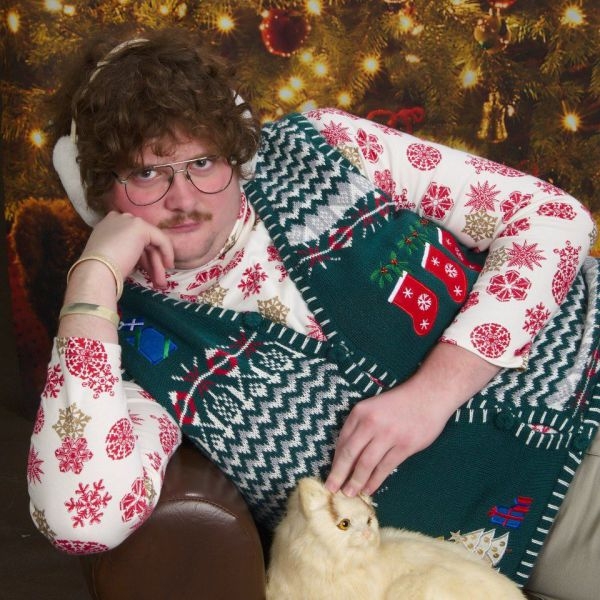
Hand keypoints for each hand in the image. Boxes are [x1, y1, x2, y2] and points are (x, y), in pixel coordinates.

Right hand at [82, 211, 174, 288]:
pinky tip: (167, 266)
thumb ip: (128, 253)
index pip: (132, 240)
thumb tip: (144, 262)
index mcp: (108, 226)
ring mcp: (129, 221)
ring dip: (157, 264)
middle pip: (143, 242)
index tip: (146, 272)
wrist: (96, 270)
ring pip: (151, 243)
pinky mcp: (140, 227)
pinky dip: (166, 253)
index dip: (142, 257)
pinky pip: (160, 240)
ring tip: (161, 283)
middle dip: (151, 263)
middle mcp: (118, 219)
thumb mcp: (115, 258)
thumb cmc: (102, 270)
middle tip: (157, 281)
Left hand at [325, 386, 449, 497]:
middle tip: (331, 489)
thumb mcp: (372, 408)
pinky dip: (375, 480)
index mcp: (360, 412)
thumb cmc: (398, 403)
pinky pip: (385, 467)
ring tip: (349, 493)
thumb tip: (346, 456)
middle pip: (350, 454)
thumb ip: (359, 428)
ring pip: (366, 463)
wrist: (428, 395)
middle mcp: (371, 423)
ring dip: (356, 481)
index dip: (335, 461)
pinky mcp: (405, 446)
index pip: (342, 441)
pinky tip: (368, 489)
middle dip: (339, 474)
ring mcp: (388, 435)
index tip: (330, 474)